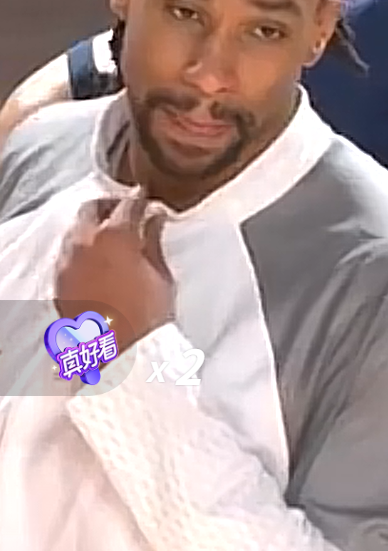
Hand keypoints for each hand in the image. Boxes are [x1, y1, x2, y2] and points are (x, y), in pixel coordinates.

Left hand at [55, 195, 174, 355]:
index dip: (143, 199)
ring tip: (114, 235)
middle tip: (128, 210)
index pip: (129, 204)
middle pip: (92, 209)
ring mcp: (67, 264)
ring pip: (76, 231)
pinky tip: (99, 260)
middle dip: (111, 205)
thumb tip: (154, 220)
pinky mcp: (59, 284)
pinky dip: (83, 250)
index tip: (150, 200)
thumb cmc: (146, 316)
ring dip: (94, 227)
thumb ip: (153, 240)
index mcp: (114, 236)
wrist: (119, 354)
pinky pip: (68, 255)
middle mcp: (84, 245)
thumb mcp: (162, 274)